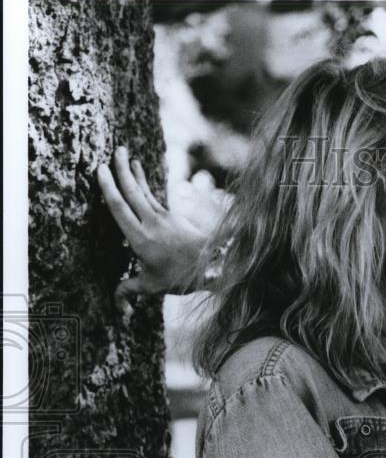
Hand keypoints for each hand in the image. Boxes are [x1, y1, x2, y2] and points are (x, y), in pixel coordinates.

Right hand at [97, 146, 212, 311]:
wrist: (214, 268)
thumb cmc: (181, 278)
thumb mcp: (152, 286)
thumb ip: (129, 291)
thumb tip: (116, 308)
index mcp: (140, 238)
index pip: (119, 207)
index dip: (108, 187)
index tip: (100, 169)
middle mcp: (151, 223)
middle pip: (132, 192)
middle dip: (121, 170)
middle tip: (115, 150)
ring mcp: (164, 218)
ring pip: (145, 191)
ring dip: (135, 174)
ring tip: (127, 156)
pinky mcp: (175, 218)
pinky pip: (156, 197)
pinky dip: (147, 186)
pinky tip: (142, 177)